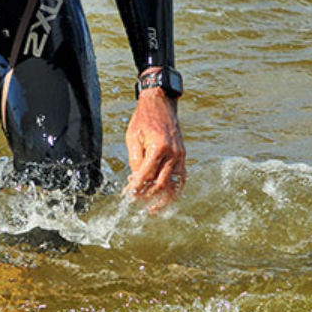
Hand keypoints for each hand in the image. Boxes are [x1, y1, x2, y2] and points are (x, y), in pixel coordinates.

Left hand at [124, 87, 185, 212]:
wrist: (160, 103)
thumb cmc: (144, 119)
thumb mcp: (133, 138)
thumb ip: (135, 160)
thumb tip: (135, 180)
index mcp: (159, 148)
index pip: (146, 176)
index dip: (136, 188)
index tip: (128, 195)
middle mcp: (173, 153)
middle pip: (161, 184)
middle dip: (147, 196)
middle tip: (136, 201)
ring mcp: (180, 155)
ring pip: (175, 184)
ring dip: (164, 199)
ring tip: (153, 209)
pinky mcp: (183, 155)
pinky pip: (182, 177)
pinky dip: (175, 190)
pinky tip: (167, 197)